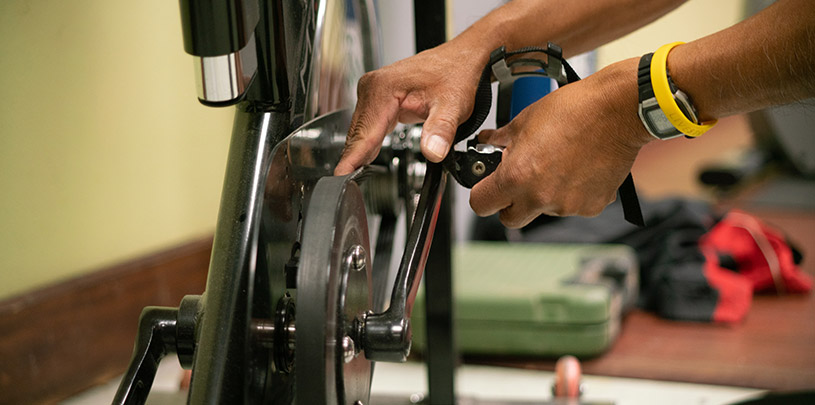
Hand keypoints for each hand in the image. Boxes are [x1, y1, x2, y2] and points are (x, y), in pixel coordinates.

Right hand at [334, 37, 488, 175]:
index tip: (340, 175)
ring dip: (360, 151)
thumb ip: (441, 130)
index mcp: (383, 87)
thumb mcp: (453, 105)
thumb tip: (432, 151)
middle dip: (354, 158)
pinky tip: (367, 156)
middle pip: (358, 133)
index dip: (353, 157)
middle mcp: (373, 87)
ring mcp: (374, 91)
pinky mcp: (379, 98)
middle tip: (348, 184)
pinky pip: (368, 125)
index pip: (365, 132)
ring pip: (361, 130)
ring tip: (353, 175)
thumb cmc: (456, 75)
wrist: (461, 60)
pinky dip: (368, 142)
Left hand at [469, 58, 652, 227]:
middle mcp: (539, 198)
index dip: (481, 194)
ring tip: (557, 164)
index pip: (481, 204)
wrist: (618, 111)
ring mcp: (567, 206)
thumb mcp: (525, 119)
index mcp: (516, 177)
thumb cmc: (573, 110)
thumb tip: (487, 142)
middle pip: (510, 218)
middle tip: (519, 180)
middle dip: (509, 203)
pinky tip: (578, 169)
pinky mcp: (591, 207)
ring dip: (543, 196)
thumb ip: (500, 139)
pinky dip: (571, 193)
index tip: (487, 186)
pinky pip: (571, 207)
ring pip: (543, 211)